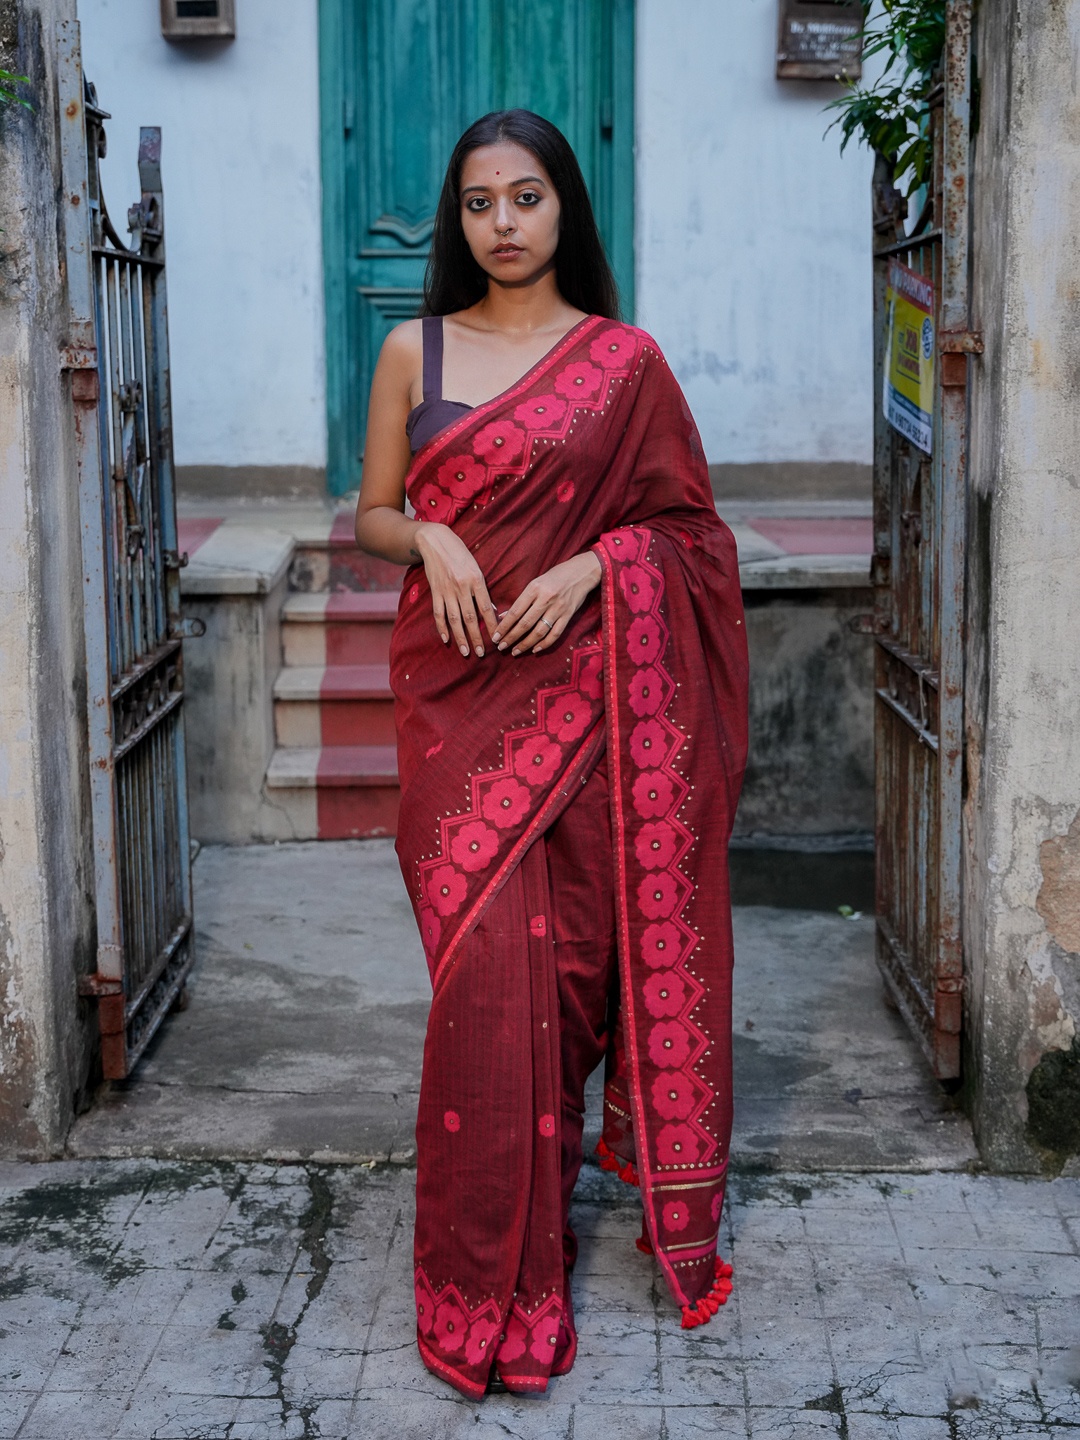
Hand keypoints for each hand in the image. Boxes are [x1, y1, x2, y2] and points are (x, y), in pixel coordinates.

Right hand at [413, 524, 497, 656]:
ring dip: (460, 637)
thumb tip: (491, 610)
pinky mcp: (435, 591)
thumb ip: (482, 589)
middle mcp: (462, 586)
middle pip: (470, 617)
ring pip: (454, 619)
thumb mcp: (476, 567)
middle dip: (476, 637)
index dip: (492, 625)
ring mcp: (447, 590)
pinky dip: (441, 628)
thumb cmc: (460, 555)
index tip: (497, 639)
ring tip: (465, 651)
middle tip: (481, 653)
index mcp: (476, 579)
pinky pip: (438, 613)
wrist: (435, 542)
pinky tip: (446, 639)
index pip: (486, 607)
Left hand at [493, 551, 602, 655]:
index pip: (515, 611)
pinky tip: (535, 649)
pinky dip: (544, 644)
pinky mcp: (568, 615)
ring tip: (515, 651)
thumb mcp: (535, 583)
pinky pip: (555, 634)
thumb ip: (521, 600)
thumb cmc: (555, 577)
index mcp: (534, 588)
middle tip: (501, 647)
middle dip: (511, 637)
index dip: (504, 626)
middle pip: (525, 623)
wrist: (581, 572)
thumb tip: (503, 616)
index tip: (495, 637)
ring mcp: (558, 608)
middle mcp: (545, 599)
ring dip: (525, 644)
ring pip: (539, 631)